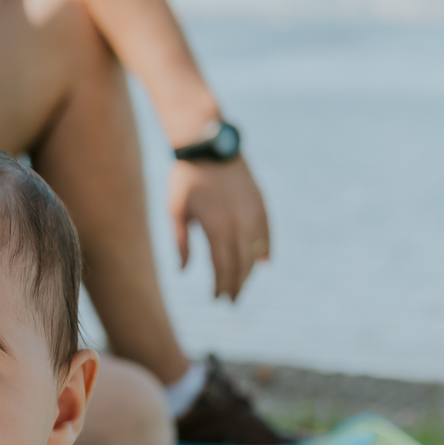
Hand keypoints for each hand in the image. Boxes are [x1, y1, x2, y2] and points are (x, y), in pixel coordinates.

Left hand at [168, 156, 269, 299]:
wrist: (208, 144)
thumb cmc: (185, 179)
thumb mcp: (176, 212)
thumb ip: (181, 243)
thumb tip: (184, 271)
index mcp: (217, 227)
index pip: (223, 267)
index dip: (220, 286)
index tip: (216, 298)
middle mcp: (240, 222)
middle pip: (242, 264)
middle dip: (237, 285)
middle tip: (231, 300)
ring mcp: (253, 212)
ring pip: (257, 251)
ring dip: (250, 271)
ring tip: (242, 285)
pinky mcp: (260, 202)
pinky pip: (267, 232)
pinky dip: (266, 249)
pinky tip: (262, 263)